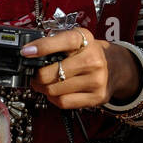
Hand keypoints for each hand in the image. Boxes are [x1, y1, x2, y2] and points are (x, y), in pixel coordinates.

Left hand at [25, 29, 139, 109]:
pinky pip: (64, 102)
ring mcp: (96, 80)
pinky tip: (56, 92)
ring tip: (43, 84)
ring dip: (43, 88)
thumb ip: (55, 44)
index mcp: (85, 40)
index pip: (63, 41)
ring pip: (55, 90)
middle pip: (52, 73)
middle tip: (33, 75)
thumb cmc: (88, 53)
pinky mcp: (97, 97)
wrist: (116, 67)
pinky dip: (53, 98)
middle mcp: (93, 59)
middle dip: (36, 76)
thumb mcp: (77, 40)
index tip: (26, 52)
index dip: (42, 47)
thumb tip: (28, 53)